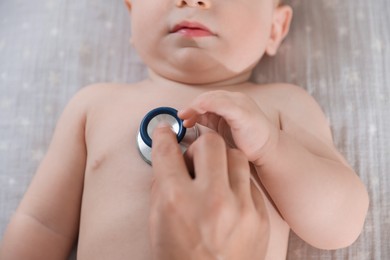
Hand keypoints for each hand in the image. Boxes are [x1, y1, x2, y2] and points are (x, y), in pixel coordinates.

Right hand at [149, 126, 269, 259]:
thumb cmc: (177, 257)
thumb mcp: (157, 221)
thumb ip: (162, 183)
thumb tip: (169, 156)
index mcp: (177, 201)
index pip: (169, 151)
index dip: (165, 136)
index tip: (167, 131)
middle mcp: (211, 200)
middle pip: (211, 143)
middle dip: (198, 143)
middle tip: (194, 156)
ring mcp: (241, 208)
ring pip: (236, 156)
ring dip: (221, 159)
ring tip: (213, 174)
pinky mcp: (260, 217)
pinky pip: (249, 182)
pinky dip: (236, 182)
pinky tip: (228, 197)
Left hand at [179, 90, 278, 165]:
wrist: (269, 152)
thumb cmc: (247, 143)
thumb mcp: (223, 129)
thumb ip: (209, 121)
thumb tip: (188, 121)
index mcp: (230, 103)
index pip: (207, 99)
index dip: (192, 107)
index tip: (183, 119)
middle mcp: (236, 100)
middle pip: (208, 97)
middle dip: (192, 106)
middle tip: (181, 117)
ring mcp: (241, 105)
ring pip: (214, 98)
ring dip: (196, 105)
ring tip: (185, 115)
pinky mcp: (243, 113)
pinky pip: (224, 105)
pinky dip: (209, 104)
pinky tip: (198, 110)